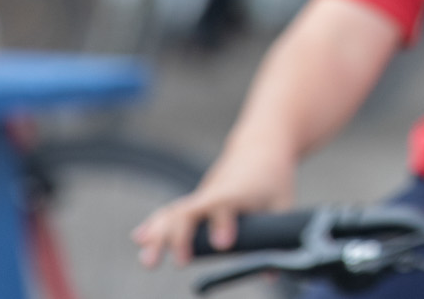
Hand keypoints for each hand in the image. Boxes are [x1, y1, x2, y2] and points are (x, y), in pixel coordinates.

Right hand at [132, 140, 294, 268]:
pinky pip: (170, 213)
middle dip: (180, 237)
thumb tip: (272, 274)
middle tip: (180, 263)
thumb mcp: (284, 204)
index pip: (226, 204)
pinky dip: (154, 225)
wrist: (260, 149)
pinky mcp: (195, 202)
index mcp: (240, 192)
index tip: (223, 244)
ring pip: (174, 213)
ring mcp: (201, 197)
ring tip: (148, 261)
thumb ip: (277, 237)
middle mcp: (215, 194)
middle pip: (190, 211)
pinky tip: (139, 239)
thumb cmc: (272, 179)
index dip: (223, 222)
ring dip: (158, 235)